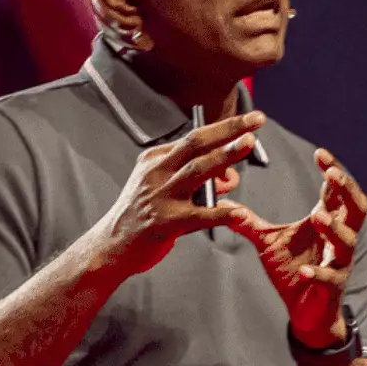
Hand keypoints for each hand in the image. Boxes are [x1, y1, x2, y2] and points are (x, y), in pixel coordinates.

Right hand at [86, 112, 263, 279]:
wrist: (112, 245)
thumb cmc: (143, 214)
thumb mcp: (162, 187)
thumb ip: (195, 180)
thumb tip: (229, 176)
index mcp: (155, 159)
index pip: (194, 138)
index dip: (223, 128)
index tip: (249, 120)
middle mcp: (156, 172)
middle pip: (196, 144)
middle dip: (227, 129)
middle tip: (255, 120)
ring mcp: (160, 196)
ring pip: (197, 170)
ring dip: (224, 156)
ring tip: (248, 144)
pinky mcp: (165, 223)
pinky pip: (198, 216)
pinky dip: (220, 213)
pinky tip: (238, 211)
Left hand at [232, 149, 366, 347]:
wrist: (306, 312)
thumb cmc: (293, 271)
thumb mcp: (268, 242)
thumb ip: (250, 223)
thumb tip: (226, 205)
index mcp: (326, 222)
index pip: (336, 191)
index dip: (332, 171)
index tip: (319, 153)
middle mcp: (338, 239)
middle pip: (356, 208)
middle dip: (347, 190)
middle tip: (332, 174)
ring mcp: (337, 262)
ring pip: (347, 240)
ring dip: (334, 228)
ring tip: (318, 218)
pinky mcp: (332, 287)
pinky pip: (330, 277)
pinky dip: (318, 272)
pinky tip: (305, 269)